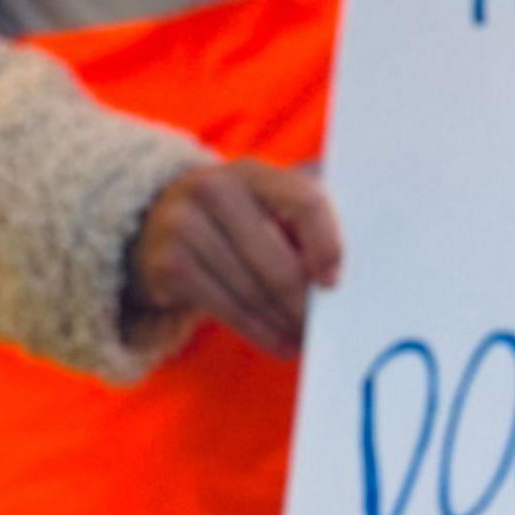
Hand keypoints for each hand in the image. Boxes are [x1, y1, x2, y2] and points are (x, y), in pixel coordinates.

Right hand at [128, 160, 344, 357]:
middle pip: (279, 264)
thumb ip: (307, 217)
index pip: (304, 201)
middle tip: (325, 329)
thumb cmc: (236, 217)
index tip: (335, 282)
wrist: (155, 222)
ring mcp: (184, 226)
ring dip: (286, 325)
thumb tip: (359, 263)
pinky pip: (227, 310)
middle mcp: (214, 189)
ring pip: (254, 294)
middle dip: (305, 306)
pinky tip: (279, 342)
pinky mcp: (168, 266)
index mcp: (252, 171)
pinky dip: (260, 333)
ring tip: (304, 340)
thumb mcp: (265, 202)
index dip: (327, 244)